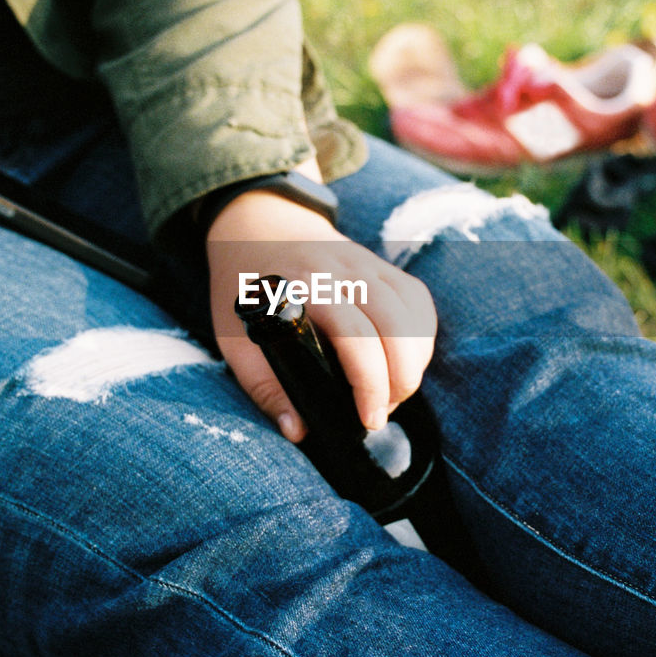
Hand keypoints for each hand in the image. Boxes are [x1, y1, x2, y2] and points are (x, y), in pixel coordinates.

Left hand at [206, 161, 435, 441]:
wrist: (256, 226)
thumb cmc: (243, 288)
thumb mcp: (233, 337)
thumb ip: (263, 385)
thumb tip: (298, 430)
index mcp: (301, 286)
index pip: (352, 333)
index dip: (369, 381)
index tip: (369, 419)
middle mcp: (340, 268)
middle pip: (392, 324)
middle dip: (399, 378)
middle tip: (384, 412)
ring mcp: (366, 263)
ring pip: (411, 312)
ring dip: (415, 360)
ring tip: (396, 392)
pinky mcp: (382, 264)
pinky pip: (416, 300)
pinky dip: (422, 335)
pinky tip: (408, 360)